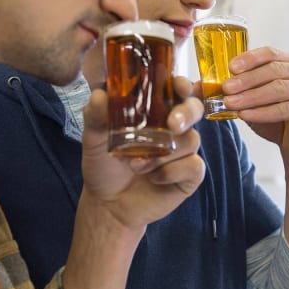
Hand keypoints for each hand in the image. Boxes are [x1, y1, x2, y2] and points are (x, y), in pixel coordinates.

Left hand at [77, 75, 205, 229]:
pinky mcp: (189, 174)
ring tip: (136, 165)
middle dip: (187, 113)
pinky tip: (154, 178)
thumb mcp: (93, 138)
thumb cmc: (104, 165)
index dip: (182, 84)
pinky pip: (193, 166)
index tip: (179, 86)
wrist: (108, 204)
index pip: (175, 89)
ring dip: (163, 153)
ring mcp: (183, 151)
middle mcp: (173, 127)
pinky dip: (171, 172)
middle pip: (194, 108)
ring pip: (191, 140)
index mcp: (154, 110)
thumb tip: (100, 94)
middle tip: (173, 124)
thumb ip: (96, 115)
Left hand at [210, 46, 288, 165]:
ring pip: (278, 89)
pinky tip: (246, 116)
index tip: (230, 68)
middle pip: (273, 70)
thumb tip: (200, 86)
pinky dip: (263, 112)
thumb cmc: (277, 120)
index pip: (270, 53)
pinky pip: (285, 108)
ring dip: (251, 96)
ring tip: (231, 103)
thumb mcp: (253, 102)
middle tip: (226, 88)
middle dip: (246, 80)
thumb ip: (233, 91)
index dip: (249, 59)